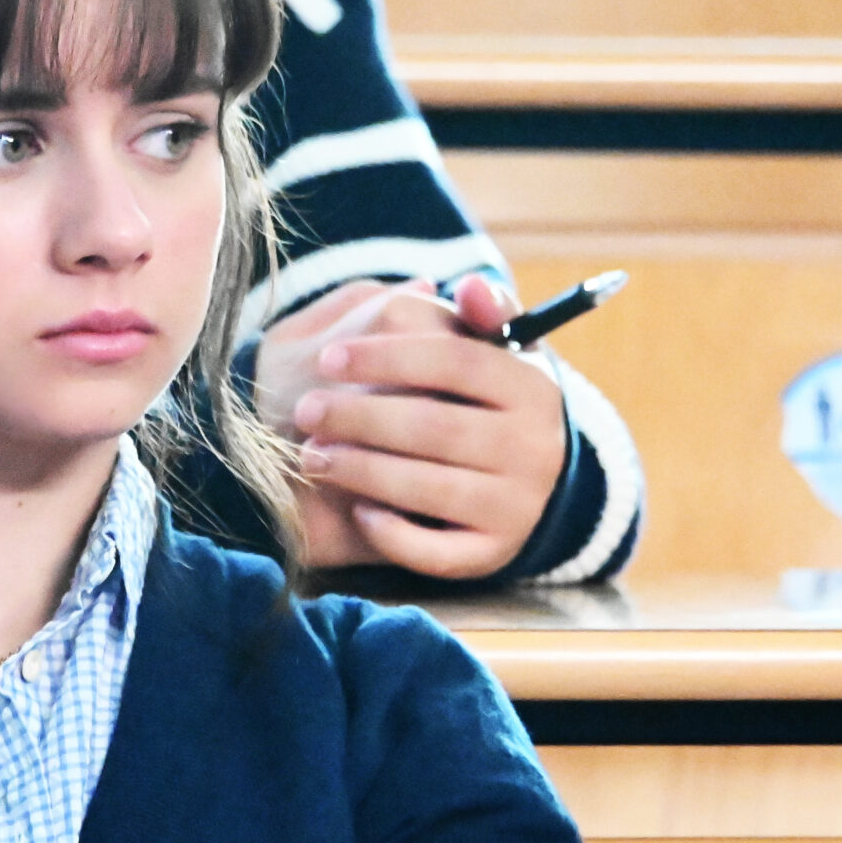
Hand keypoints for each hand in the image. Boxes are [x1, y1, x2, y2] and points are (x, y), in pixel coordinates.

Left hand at [253, 277, 566, 578]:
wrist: (523, 483)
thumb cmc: (486, 404)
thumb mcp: (494, 354)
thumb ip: (479, 314)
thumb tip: (472, 286)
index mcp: (533, 386)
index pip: (456, 360)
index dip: (386, 355)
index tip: (329, 358)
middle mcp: (536, 449)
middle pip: (435, 425)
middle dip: (360, 416)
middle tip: (305, 410)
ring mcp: (517, 507)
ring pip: (429, 487)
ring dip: (360, 470)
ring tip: (311, 456)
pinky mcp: (494, 555)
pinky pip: (436, 553)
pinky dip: (392, 533)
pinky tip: (358, 510)